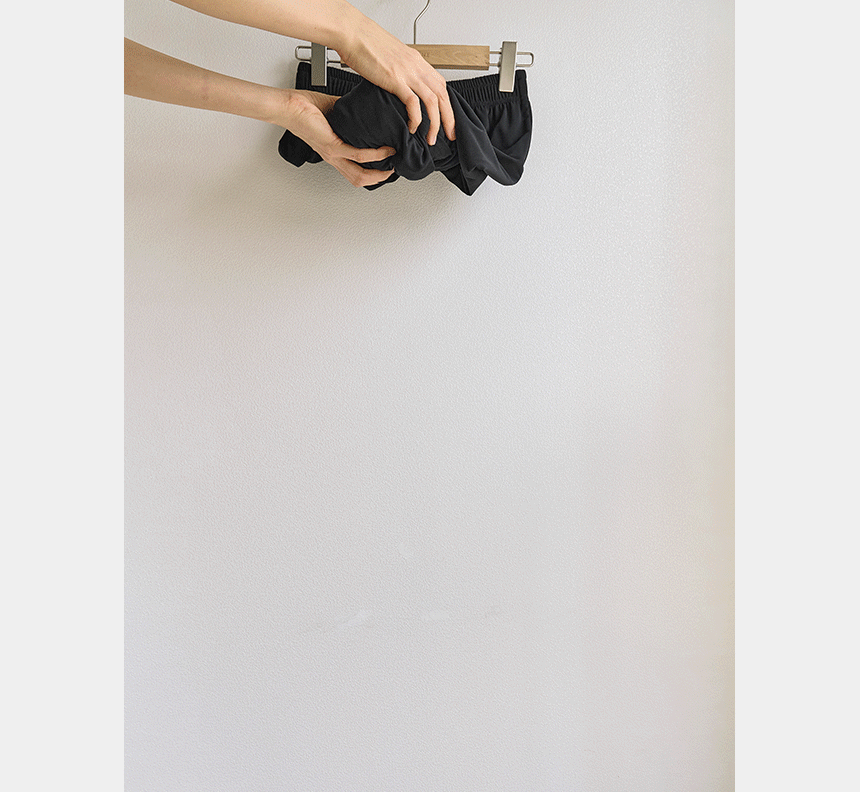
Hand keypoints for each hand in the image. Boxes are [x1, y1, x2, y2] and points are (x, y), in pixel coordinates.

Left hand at [280, 90, 395, 187]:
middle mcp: (333, 156)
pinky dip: (374, 154)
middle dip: (379, 178)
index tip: (386, 164)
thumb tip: (364, 105)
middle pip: (359, 179)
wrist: (288, 106)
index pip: (355, 169)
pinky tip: (384, 149)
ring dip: (379, 172)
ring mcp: (332, 153)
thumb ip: (350, 113)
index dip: (371, 172)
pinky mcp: (331, 146)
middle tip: (392, 170)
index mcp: (334, 151)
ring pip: (360, 174)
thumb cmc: (303, 108)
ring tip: (392, 161)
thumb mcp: (334, 112)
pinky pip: (358, 155)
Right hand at [336, 16, 455, 145]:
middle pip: (442, 95)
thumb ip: (399, 71)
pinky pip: (413, 103)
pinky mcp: (395, 79)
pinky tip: (412, 128)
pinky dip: (416, 119)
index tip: (448, 120)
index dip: (447, 105)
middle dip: (449, 119)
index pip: (441, 85)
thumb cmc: (365, 44)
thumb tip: (400, 87)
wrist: (352, 33)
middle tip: (450, 135)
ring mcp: (407, 72)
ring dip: (435, 124)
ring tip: (431, 139)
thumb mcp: (390, 57)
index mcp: (416, 61)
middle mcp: (416, 66)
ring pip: (432, 101)